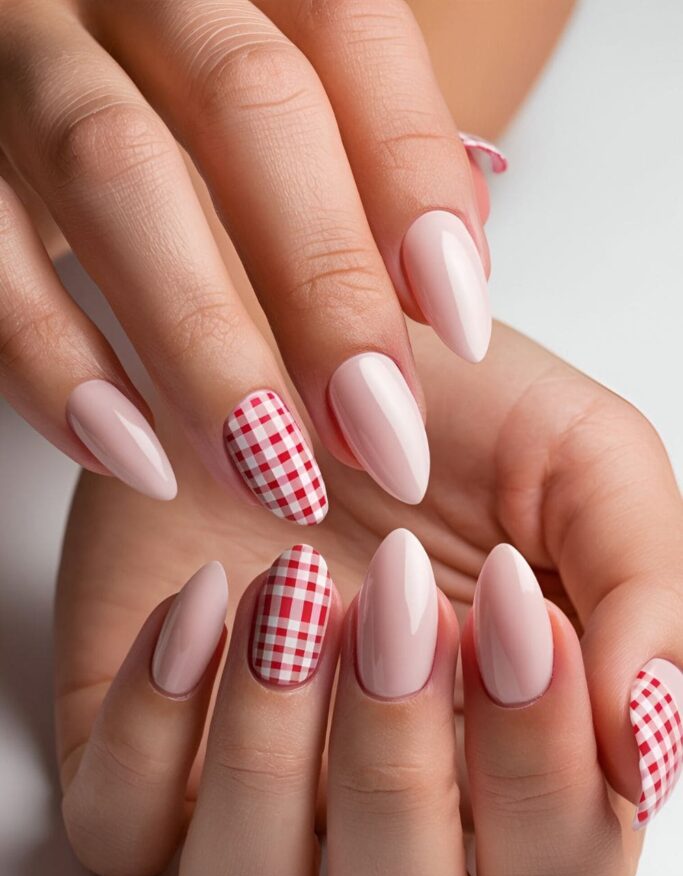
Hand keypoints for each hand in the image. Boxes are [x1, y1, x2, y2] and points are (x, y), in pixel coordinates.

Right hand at [0, 0, 502, 516]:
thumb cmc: (167, 110)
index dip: (412, 177)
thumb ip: (356, 161)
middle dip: (326, 287)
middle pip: (248, 102)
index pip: (346, 33)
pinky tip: (136, 456)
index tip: (460, 330)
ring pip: (116, 172)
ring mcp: (17, 58)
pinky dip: (58, 367)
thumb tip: (446, 275)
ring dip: (205, 346)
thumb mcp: (266, 109)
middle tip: (382, 436)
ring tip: (274, 474)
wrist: (16, 89)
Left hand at [55, 320, 681, 875]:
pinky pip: (120, 829)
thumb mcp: (584, 459)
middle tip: (400, 608)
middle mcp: (382, 804)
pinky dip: (155, 724)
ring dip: (269, 762)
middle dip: (399, 778)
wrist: (291, 334)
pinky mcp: (139, 751)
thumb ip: (646, 589)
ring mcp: (252, 789)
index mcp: (510, 762)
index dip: (543, 774)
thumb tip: (648, 741)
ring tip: (293, 588)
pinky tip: (204, 593)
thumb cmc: (438, 408)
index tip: (520, 609)